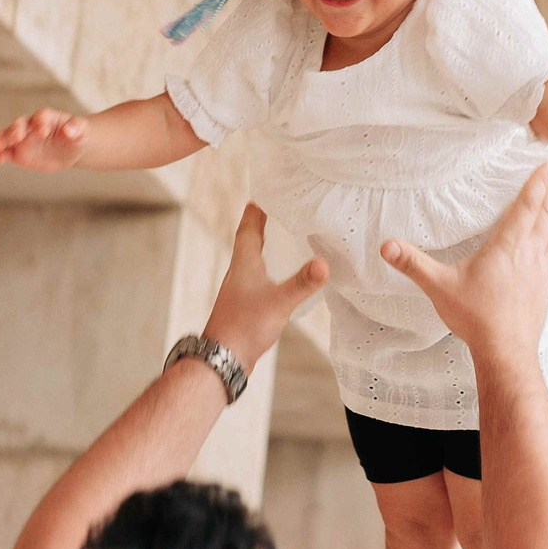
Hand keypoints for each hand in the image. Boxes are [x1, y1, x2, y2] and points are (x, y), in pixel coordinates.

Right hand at [0, 107, 86, 169]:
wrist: (69, 149)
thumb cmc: (77, 136)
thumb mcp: (81, 132)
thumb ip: (76, 128)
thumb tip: (70, 130)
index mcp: (47, 118)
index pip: (41, 116)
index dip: (41, 122)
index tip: (42, 132)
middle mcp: (31, 125)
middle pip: (20, 123)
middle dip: (16, 129)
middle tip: (16, 137)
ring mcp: (22, 138)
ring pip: (7, 135)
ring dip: (2, 140)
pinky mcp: (18, 152)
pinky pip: (5, 151)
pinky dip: (0, 154)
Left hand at [201, 205, 329, 368]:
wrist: (223, 359)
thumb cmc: (244, 327)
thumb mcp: (278, 303)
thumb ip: (301, 283)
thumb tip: (324, 263)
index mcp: (243, 262)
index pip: (248, 225)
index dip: (259, 207)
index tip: (271, 189)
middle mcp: (240, 271)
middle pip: (253, 238)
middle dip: (269, 223)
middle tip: (289, 210)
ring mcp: (243, 288)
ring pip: (258, 258)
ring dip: (272, 246)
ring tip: (293, 238)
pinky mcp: (248, 303)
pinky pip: (262, 276)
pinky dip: (275, 268)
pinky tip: (288, 275)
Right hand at [381, 164, 547, 359]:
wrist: (504, 351)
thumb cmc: (474, 317)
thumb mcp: (438, 286)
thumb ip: (413, 263)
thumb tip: (386, 245)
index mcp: (505, 247)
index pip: (525, 208)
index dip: (537, 184)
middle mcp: (528, 255)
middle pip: (545, 217)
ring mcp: (541, 274)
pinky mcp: (546, 293)